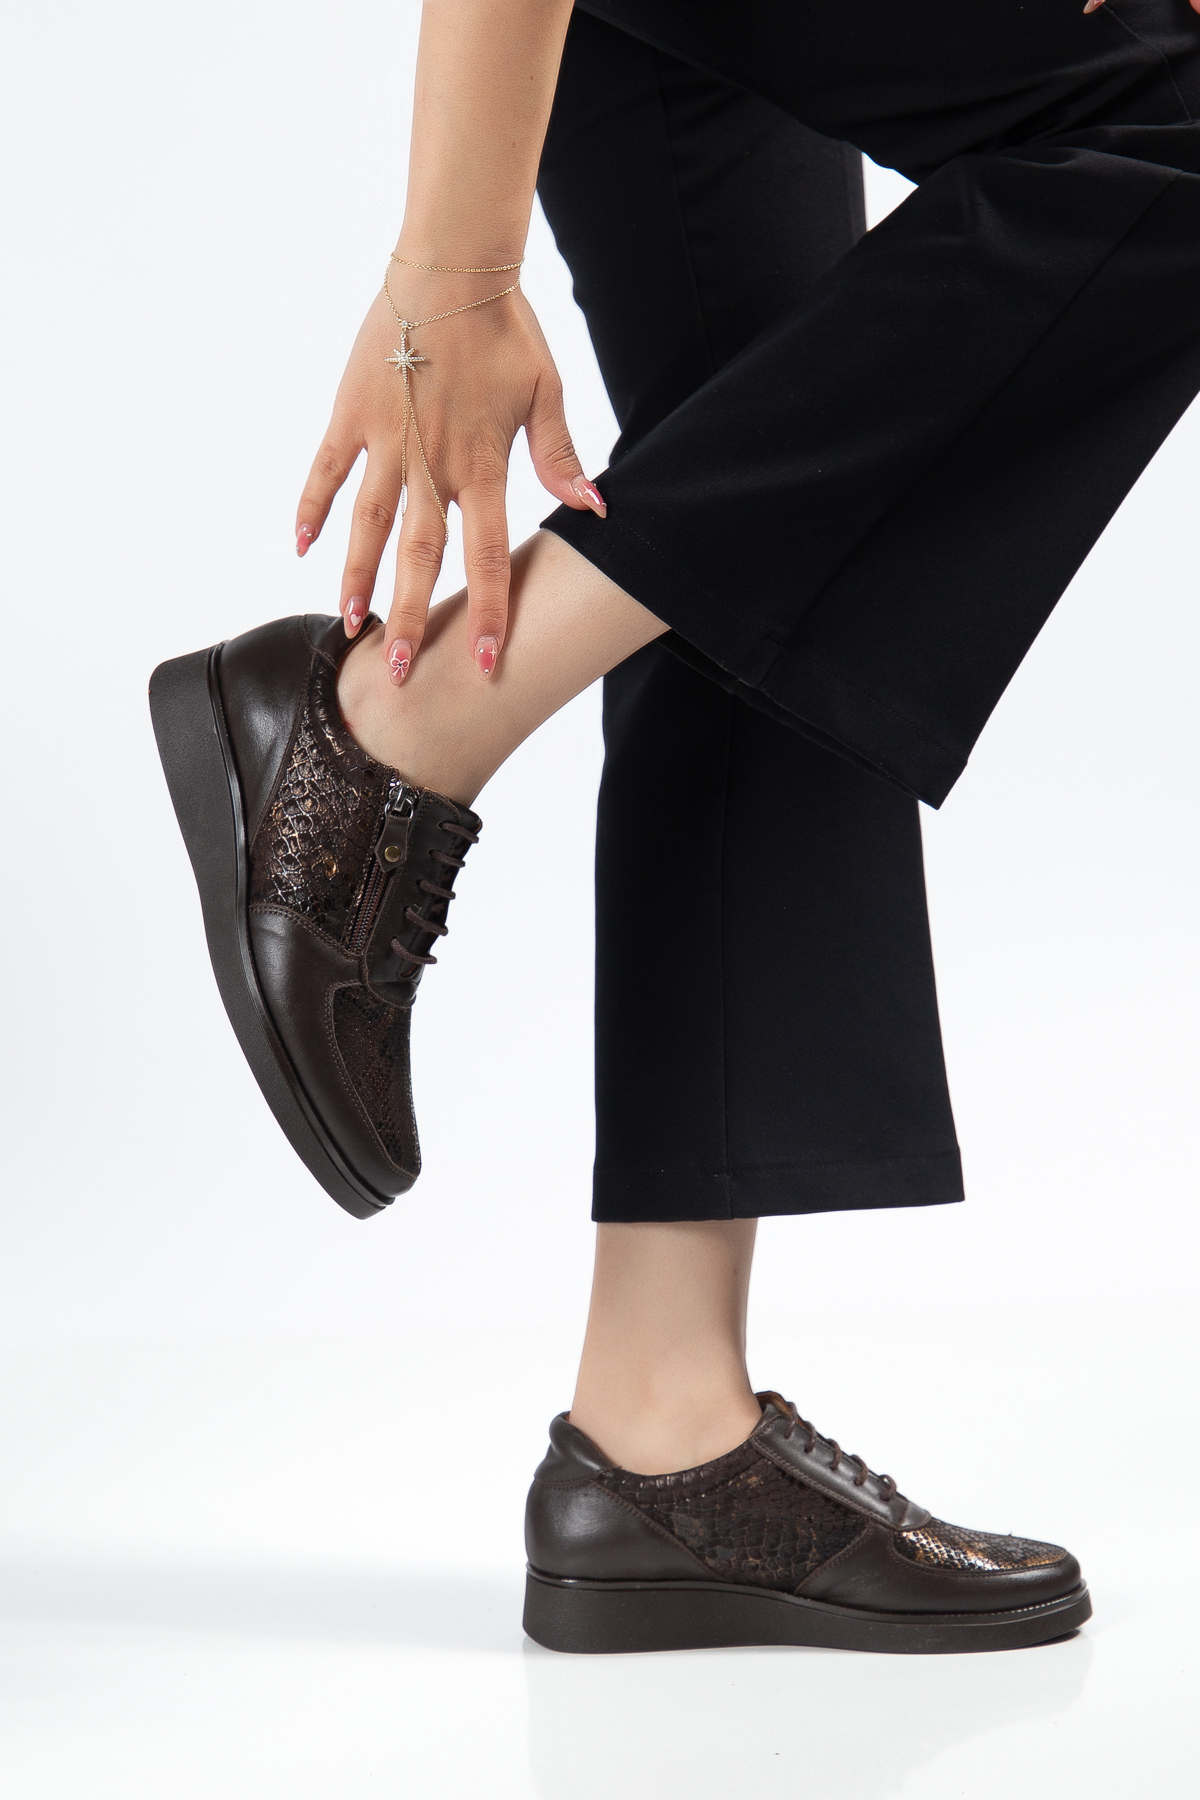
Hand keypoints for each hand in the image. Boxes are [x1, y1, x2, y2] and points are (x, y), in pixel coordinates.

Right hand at [294, 269, 605, 680]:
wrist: (452, 265)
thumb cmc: (505, 329)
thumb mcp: (546, 392)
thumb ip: (561, 457)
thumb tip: (594, 510)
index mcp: (483, 466)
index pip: (488, 557)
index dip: (490, 613)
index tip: (486, 664)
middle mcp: (432, 464)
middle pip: (421, 556)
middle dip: (412, 618)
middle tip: (400, 673)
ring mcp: (386, 441)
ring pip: (368, 525)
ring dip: (358, 578)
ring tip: (351, 624)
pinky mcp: (351, 414)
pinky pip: (326, 471)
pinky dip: (312, 507)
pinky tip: (302, 547)